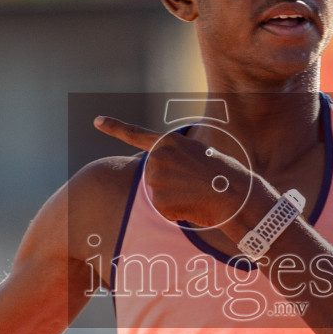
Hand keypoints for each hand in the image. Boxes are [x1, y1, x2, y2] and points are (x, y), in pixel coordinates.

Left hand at [94, 116, 252, 227]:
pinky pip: (164, 211)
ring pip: (157, 195)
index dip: (114, 127)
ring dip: (175, 199)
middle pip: (153, 177)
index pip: (135, 135)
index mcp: (168, 142)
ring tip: (196, 193)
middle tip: (195, 183)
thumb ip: (175, 160)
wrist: (236, 194)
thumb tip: (157, 178)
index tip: (96, 120)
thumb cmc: (224, 175)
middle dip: (169, 184)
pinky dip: (178, 213)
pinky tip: (193, 206)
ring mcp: (156, 179)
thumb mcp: (199, 155)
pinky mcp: (158, 200)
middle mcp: (157, 158)